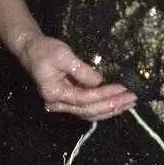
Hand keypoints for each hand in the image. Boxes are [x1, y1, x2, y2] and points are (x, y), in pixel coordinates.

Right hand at [17, 33, 135, 121]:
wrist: (31, 50)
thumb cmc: (45, 50)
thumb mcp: (62, 55)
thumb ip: (80, 70)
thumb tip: (100, 81)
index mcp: (54, 93)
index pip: (84, 98)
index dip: (104, 95)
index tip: (122, 88)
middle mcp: (57, 104)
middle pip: (89, 110)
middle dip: (112, 105)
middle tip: (132, 98)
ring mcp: (62, 104)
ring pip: (90, 113)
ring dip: (110, 110)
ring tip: (129, 103)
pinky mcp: (69, 101)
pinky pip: (88, 109)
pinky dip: (103, 108)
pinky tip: (117, 105)